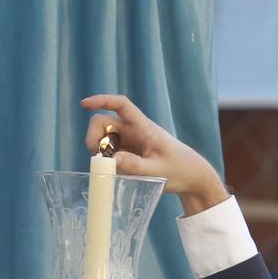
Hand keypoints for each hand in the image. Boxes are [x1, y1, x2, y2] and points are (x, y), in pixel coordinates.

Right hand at [80, 94, 227, 214]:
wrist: (193, 177)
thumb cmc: (180, 171)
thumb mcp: (158, 172)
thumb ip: (135, 166)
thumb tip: (112, 159)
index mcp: (144, 128)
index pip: (121, 105)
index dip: (101, 101)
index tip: (84, 105)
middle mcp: (135, 131)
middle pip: (104, 123)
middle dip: (95, 139)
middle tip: (101, 160)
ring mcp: (131, 141)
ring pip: (105, 139)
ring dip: (101, 153)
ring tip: (115, 170)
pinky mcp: (130, 152)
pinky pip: (111, 152)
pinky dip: (108, 161)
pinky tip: (119, 172)